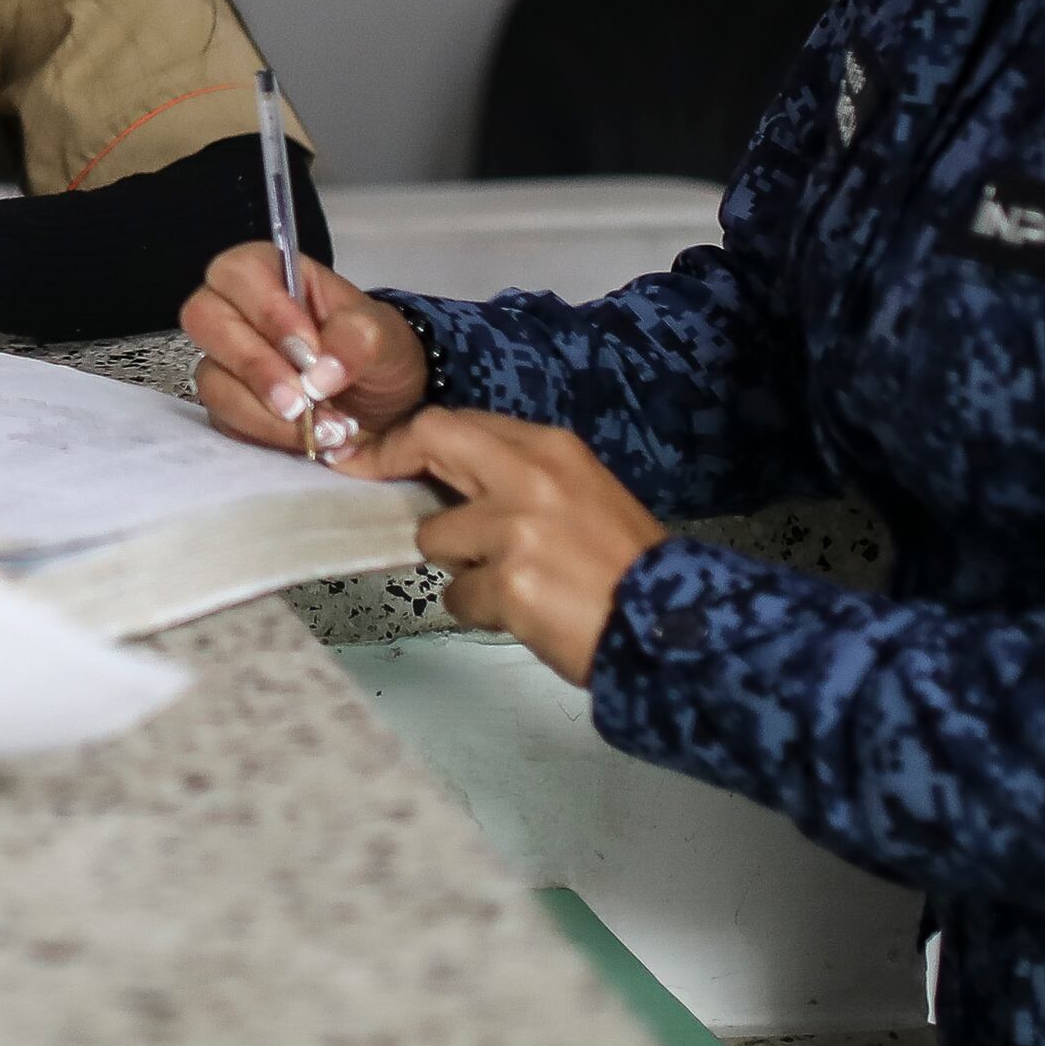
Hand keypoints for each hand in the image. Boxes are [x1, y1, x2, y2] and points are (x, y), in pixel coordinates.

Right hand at [179, 242, 428, 458]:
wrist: (388, 408)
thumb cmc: (379, 353)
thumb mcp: (383, 338)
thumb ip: (355, 342)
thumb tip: (317, 376)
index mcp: (274, 274)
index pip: (241, 272)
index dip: (268, 311)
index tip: (310, 352)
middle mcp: (239, 311)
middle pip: (205, 319)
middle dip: (256, 367)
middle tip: (301, 401)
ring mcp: (227, 360)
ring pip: (211, 378)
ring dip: (264, 411)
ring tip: (318, 429)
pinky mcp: (228, 404)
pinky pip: (223, 420)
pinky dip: (265, 435)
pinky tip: (303, 440)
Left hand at [359, 406, 666, 685]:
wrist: (670, 623)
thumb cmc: (626, 564)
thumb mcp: (583, 492)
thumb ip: (523, 478)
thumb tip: (456, 483)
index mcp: (551, 448)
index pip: (461, 422)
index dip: (414, 438)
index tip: (381, 452)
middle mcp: (529, 477)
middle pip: (432, 439)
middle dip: (393, 460)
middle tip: (375, 481)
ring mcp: (514, 530)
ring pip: (434, 538)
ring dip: (458, 567)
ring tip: (508, 583)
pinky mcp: (507, 585)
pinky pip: (456, 596)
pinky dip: (479, 610)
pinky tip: (522, 613)